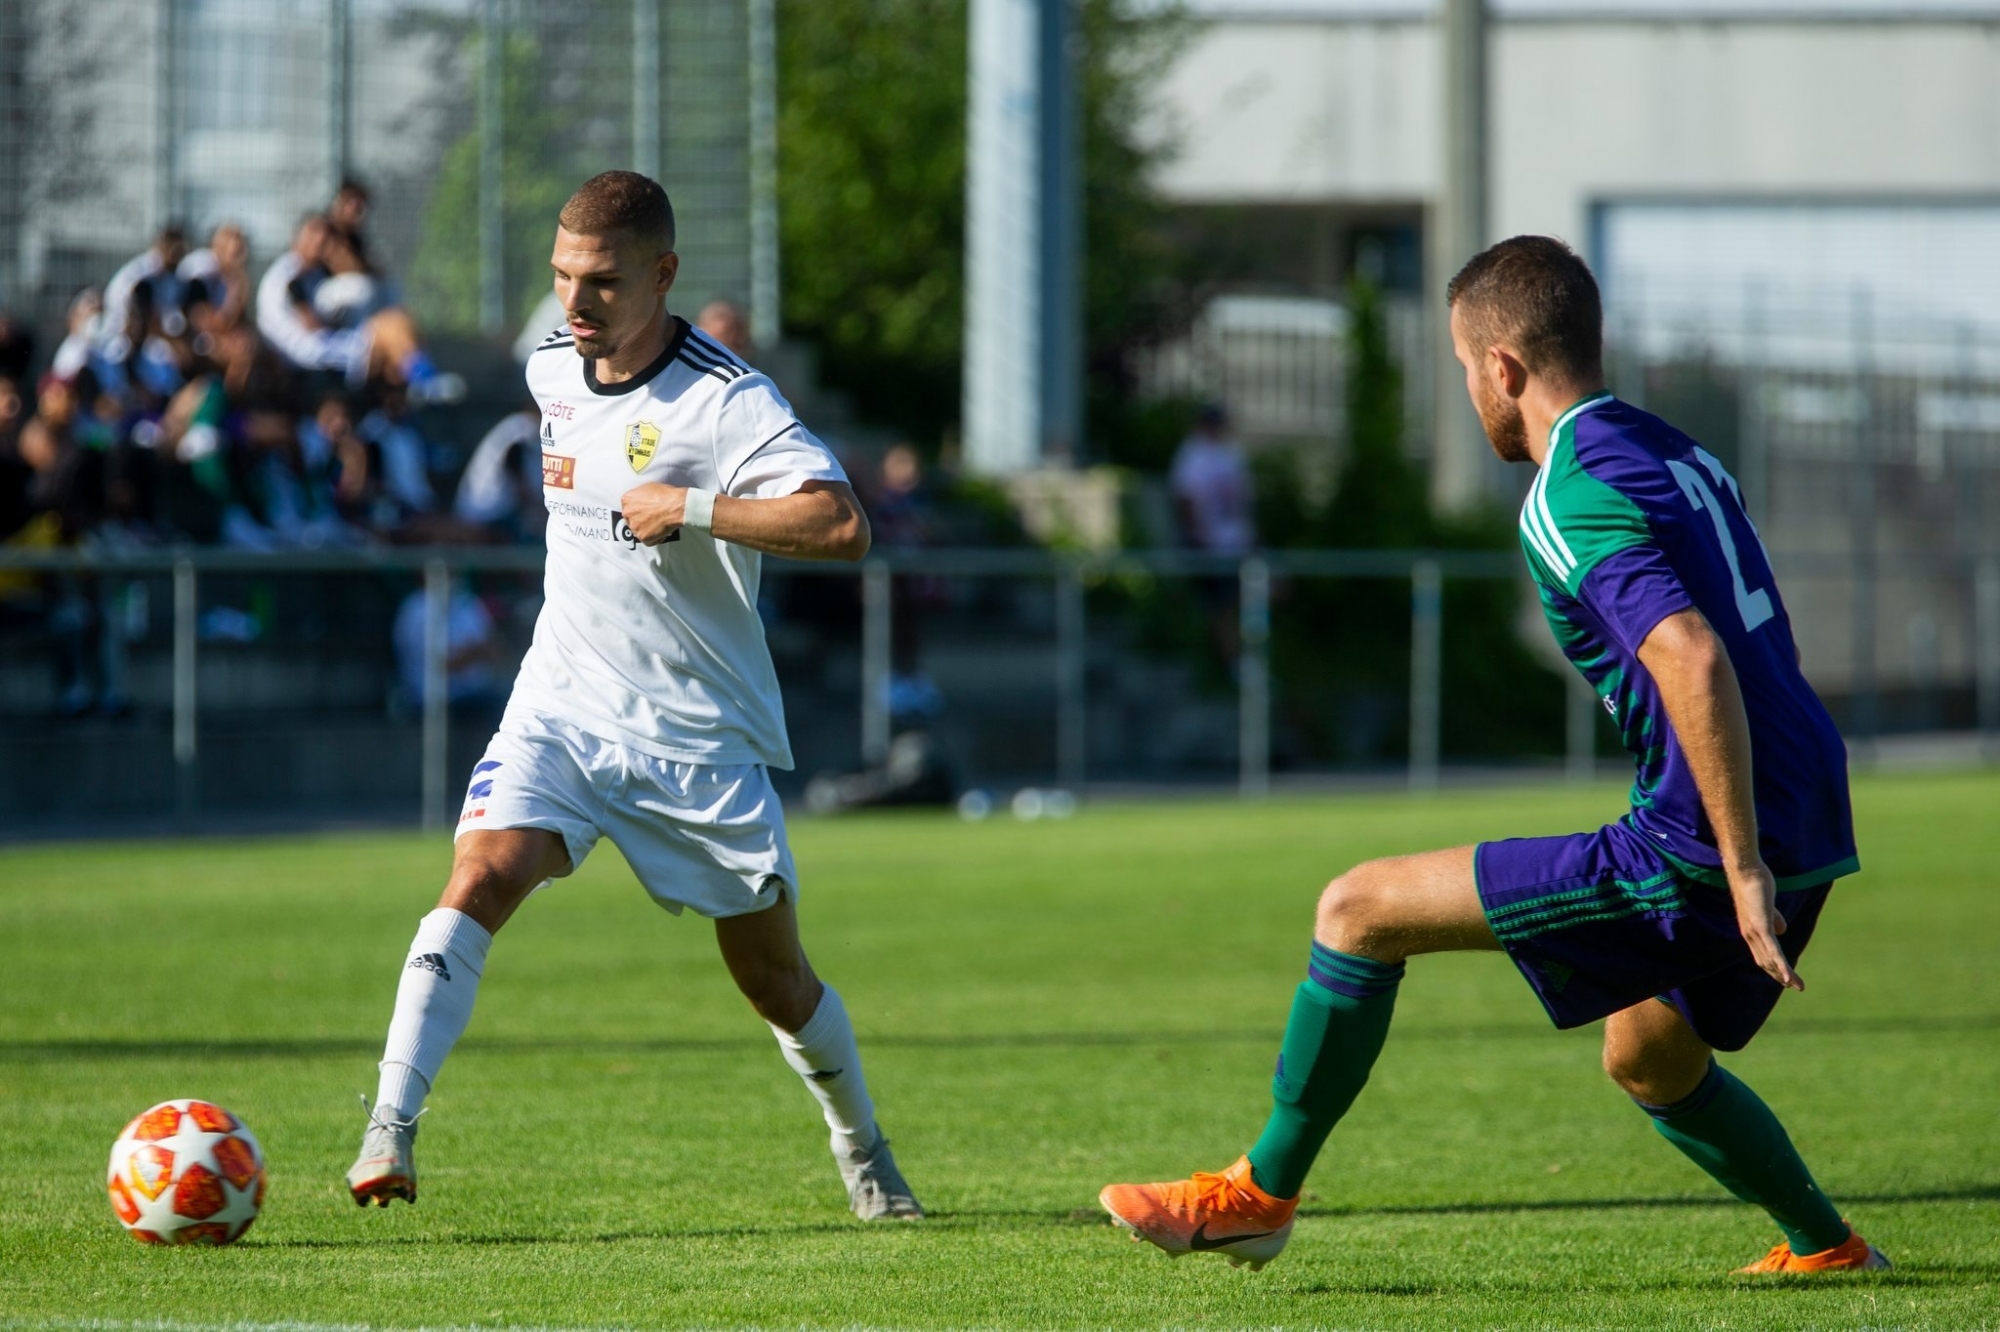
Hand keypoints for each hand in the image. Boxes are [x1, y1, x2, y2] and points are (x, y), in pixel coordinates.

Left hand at [619, 482, 685, 545]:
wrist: (675, 505)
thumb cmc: (666, 495)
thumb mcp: (648, 487)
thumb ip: (639, 495)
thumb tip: (642, 499)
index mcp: (626, 499)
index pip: (628, 507)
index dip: (638, 510)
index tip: (644, 512)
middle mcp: (627, 513)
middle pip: (630, 520)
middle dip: (640, 521)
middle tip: (652, 519)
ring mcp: (634, 526)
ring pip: (638, 531)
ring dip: (647, 530)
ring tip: (659, 525)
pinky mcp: (642, 537)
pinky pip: (647, 541)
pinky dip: (655, 539)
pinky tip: (662, 532)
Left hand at [1726, 861, 1802, 991]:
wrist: (1746, 871)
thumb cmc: (1755, 884)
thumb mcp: (1766, 906)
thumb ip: (1773, 919)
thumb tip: (1781, 930)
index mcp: (1751, 931)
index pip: (1763, 956)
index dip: (1774, 968)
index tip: (1786, 979)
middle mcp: (1750, 935)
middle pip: (1766, 962)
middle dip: (1781, 976)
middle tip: (1796, 987)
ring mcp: (1755, 932)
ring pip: (1771, 959)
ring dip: (1785, 975)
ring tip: (1797, 986)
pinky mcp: (1761, 926)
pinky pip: (1773, 950)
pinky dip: (1782, 965)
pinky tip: (1789, 977)